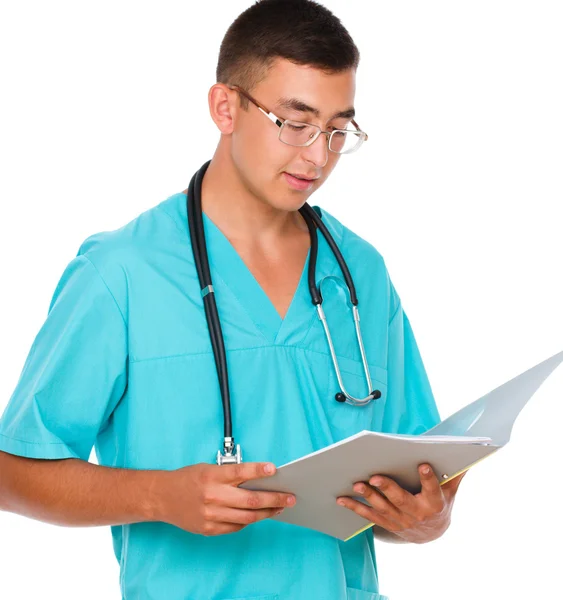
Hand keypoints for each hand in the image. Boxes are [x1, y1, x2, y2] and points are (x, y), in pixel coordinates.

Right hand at [154, 462, 295, 535]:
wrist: (162, 497)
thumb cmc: (187, 479)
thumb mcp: (208, 468)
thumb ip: (230, 474)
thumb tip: (257, 479)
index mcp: (212, 476)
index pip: (240, 472)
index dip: (258, 471)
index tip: (274, 469)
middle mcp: (213, 496)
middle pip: (250, 500)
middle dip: (274, 499)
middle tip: (289, 497)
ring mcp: (211, 515)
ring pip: (247, 517)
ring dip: (267, 513)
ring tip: (279, 507)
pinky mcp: (209, 529)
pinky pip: (236, 527)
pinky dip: (249, 521)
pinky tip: (258, 516)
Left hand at [336, 464, 466, 543]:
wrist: (433, 534)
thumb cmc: (441, 503)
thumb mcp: (451, 490)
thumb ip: (455, 474)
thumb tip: (467, 455)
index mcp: (435, 503)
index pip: (433, 489)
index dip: (428, 478)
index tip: (422, 464)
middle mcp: (417, 514)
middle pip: (401, 500)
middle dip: (387, 488)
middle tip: (374, 477)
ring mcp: (401, 521)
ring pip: (382, 508)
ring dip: (368, 497)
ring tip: (355, 485)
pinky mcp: (388, 524)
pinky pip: (370, 516)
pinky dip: (355, 508)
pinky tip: (342, 499)